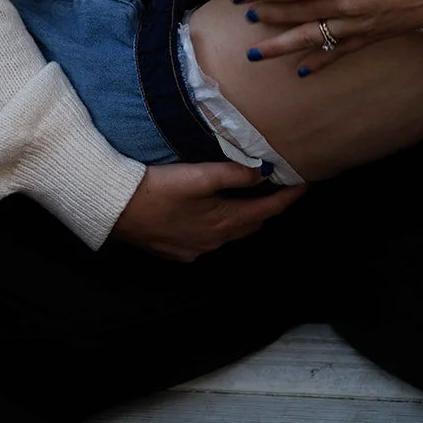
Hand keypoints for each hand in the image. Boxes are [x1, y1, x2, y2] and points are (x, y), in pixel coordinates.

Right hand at [110, 161, 304, 262]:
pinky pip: (209, 239)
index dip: (287, 198)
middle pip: (251, 225)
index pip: (266, 211)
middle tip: (281, 187)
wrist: (115, 210)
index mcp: (223, 223)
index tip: (306, 185)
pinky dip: (221, 225)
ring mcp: (194, 250)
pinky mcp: (177, 251)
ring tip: (253, 196)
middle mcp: (213, 242)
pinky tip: (214, 212)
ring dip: (244, 217)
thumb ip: (234, 173)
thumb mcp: (199, 176)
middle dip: (268, 208)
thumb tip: (263, 171)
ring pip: (230, 233)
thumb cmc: (158, 189)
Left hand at [228, 0, 422, 74]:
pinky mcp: (374, 36)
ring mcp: (361, 23)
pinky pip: (341, 52)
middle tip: (238, 18)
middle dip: (266, 15)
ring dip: (282, 46)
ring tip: (255, 55)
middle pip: (298, 11)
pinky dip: (320, 61)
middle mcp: (348, 2)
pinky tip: (301, 71)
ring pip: (313, 37)